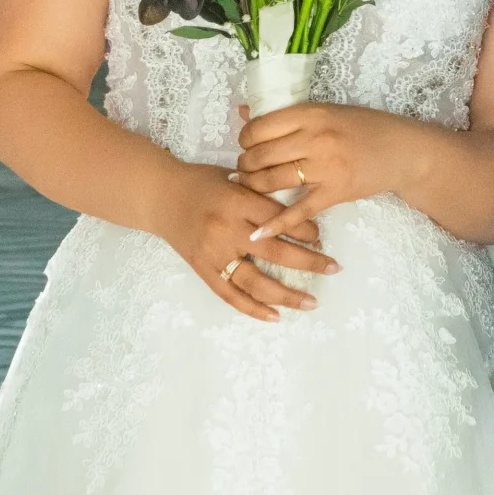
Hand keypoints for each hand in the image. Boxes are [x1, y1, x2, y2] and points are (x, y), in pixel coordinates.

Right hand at [166, 166, 333, 322]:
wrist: (160, 196)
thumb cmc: (201, 182)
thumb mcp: (235, 179)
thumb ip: (262, 196)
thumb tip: (299, 214)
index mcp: (237, 201)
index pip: (280, 220)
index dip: (306, 230)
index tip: (320, 236)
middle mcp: (226, 230)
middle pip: (276, 253)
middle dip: (310, 262)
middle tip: (333, 267)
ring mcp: (214, 254)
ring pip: (256, 282)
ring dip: (287, 295)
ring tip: (311, 302)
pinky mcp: (203, 270)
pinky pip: (231, 296)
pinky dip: (254, 309)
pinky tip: (276, 316)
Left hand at [233, 102, 397, 221]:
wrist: (402, 151)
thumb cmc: (364, 127)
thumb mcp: (326, 111)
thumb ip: (286, 114)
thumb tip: (241, 111)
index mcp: (311, 113)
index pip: (260, 127)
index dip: (245, 139)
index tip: (247, 145)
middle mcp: (316, 139)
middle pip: (261, 156)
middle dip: (246, 165)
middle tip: (245, 169)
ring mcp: (326, 167)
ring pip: (273, 181)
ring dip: (254, 187)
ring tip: (250, 186)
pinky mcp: (335, 192)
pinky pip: (299, 210)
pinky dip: (277, 223)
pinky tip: (260, 233)